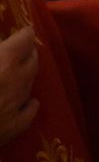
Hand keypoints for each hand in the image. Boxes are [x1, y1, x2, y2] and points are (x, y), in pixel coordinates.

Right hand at [0, 28, 39, 145]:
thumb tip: (0, 43)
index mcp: (5, 60)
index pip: (25, 39)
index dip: (23, 35)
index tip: (22, 33)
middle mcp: (15, 80)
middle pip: (32, 61)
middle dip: (28, 53)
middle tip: (22, 51)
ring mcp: (16, 105)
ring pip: (30, 84)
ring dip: (26, 76)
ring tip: (18, 73)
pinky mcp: (12, 128)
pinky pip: (29, 113)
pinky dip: (28, 105)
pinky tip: (26, 102)